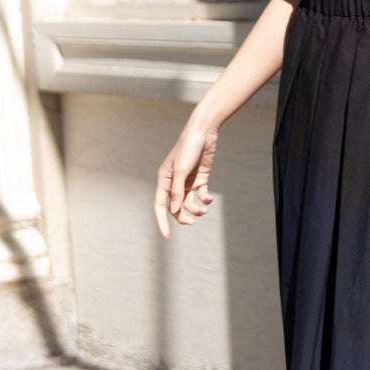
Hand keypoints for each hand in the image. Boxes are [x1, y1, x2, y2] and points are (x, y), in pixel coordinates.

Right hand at [154, 117, 218, 238]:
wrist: (203, 132)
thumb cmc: (188, 149)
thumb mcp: (181, 171)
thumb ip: (177, 191)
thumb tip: (174, 211)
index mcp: (164, 180)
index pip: (160, 206)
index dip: (162, 221)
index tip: (166, 236)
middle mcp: (174, 183)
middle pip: (176, 207)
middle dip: (183, 217)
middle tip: (193, 222)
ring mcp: (187, 181)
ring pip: (189, 203)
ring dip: (197, 209)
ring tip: (204, 208)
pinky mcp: (200, 179)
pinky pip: (200, 195)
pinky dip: (205, 199)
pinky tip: (209, 198)